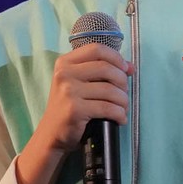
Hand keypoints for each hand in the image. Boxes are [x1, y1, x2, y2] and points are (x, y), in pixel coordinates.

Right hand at [17, 43, 131, 183]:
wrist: (52, 134)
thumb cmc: (69, 107)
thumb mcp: (78, 83)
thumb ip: (100, 71)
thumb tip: (130, 66)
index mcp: (65, 63)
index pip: (97, 49)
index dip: (116, 57)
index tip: (126, 70)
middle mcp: (64, 74)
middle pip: (106, 68)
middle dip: (123, 81)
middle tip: (124, 94)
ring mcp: (68, 91)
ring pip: (110, 90)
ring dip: (123, 101)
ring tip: (123, 108)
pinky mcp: (75, 109)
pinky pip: (108, 108)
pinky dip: (119, 114)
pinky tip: (120, 118)